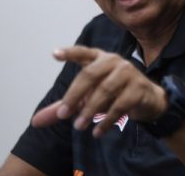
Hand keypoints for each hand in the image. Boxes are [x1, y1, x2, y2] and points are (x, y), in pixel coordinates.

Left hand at [31, 46, 167, 137]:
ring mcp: (128, 72)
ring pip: (105, 90)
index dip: (69, 53)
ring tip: (79, 127)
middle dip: (74, 95)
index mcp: (100, 58)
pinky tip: (97, 131)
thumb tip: (36, 121)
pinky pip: (120, 105)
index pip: (82, 53)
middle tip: (63, 115)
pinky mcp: (139, 88)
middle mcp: (114, 61)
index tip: (54, 54)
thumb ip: (64, 107)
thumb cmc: (114, 93)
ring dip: (90, 110)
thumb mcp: (88, 97)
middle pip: (90, 74)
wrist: (149, 99)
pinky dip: (107, 120)